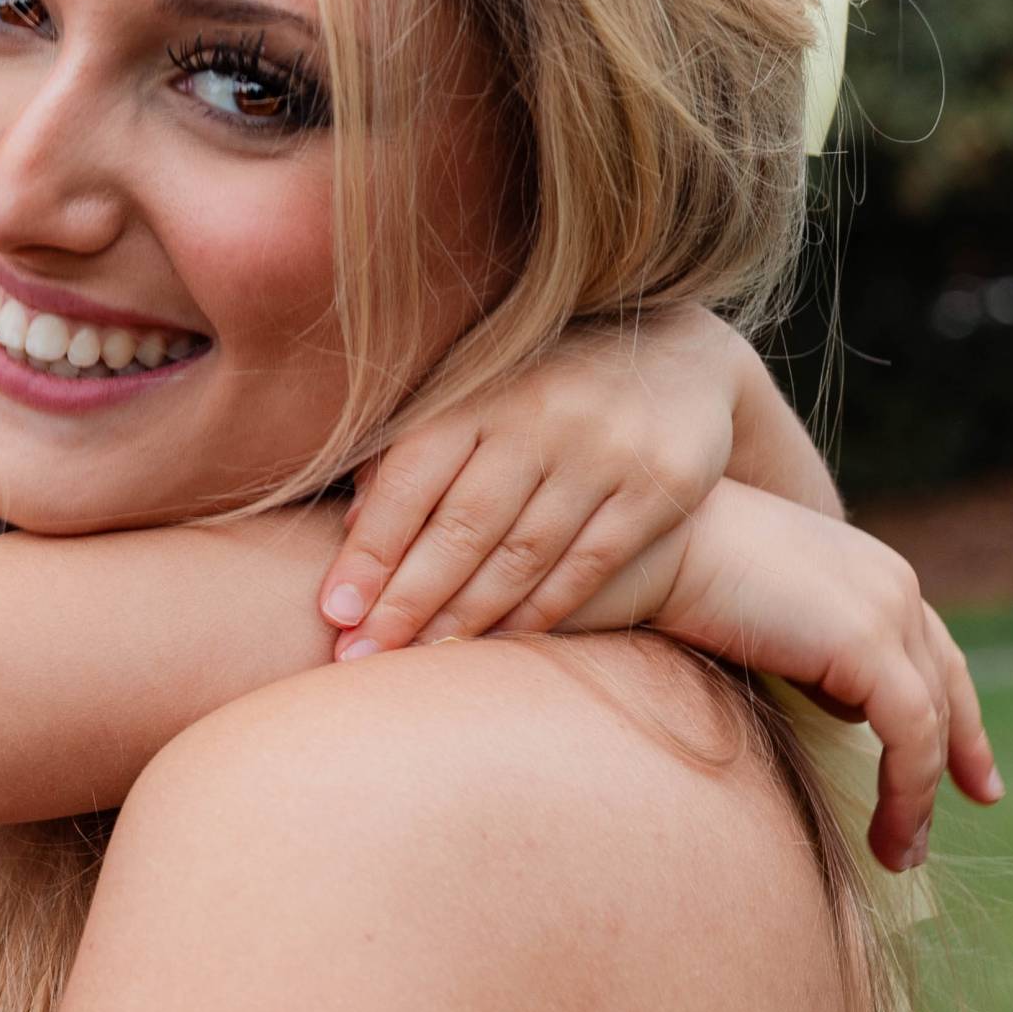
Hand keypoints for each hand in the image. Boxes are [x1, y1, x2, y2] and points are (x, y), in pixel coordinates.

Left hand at [317, 309, 751, 658]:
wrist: (677, 352)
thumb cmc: (542, 384)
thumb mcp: (475, 389)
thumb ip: (415, 447)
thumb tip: (354, 523)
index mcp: (479, 391)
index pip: (410, 478)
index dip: (371, 549)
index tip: (335, 611)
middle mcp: (538, 418)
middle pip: (461, 525)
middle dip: (407, 599)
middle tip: (361, 655)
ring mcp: (602, 452)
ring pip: (521, 554)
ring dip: (466, 617)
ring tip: (420, 659)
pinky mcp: (658, 487)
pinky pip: (588, 564)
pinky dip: (540, 611)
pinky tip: (499, 643)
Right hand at [639, 480, 1002, 869]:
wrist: (644, 543)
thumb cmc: (672, 574)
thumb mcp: (760, 611)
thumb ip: (808, 649)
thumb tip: (840, 704)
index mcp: (867, 567)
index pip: (929, 649)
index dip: (956, 712)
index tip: (971, 772)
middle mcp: (891, 582)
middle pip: (945, 684)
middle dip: (957, 756)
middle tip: (945, 820)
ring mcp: (887, 608)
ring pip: (931, 720)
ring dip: (918, 796)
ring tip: (898, 853)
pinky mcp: (868, 643)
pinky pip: (911, 738)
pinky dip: (907, 794)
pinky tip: (888, 836)